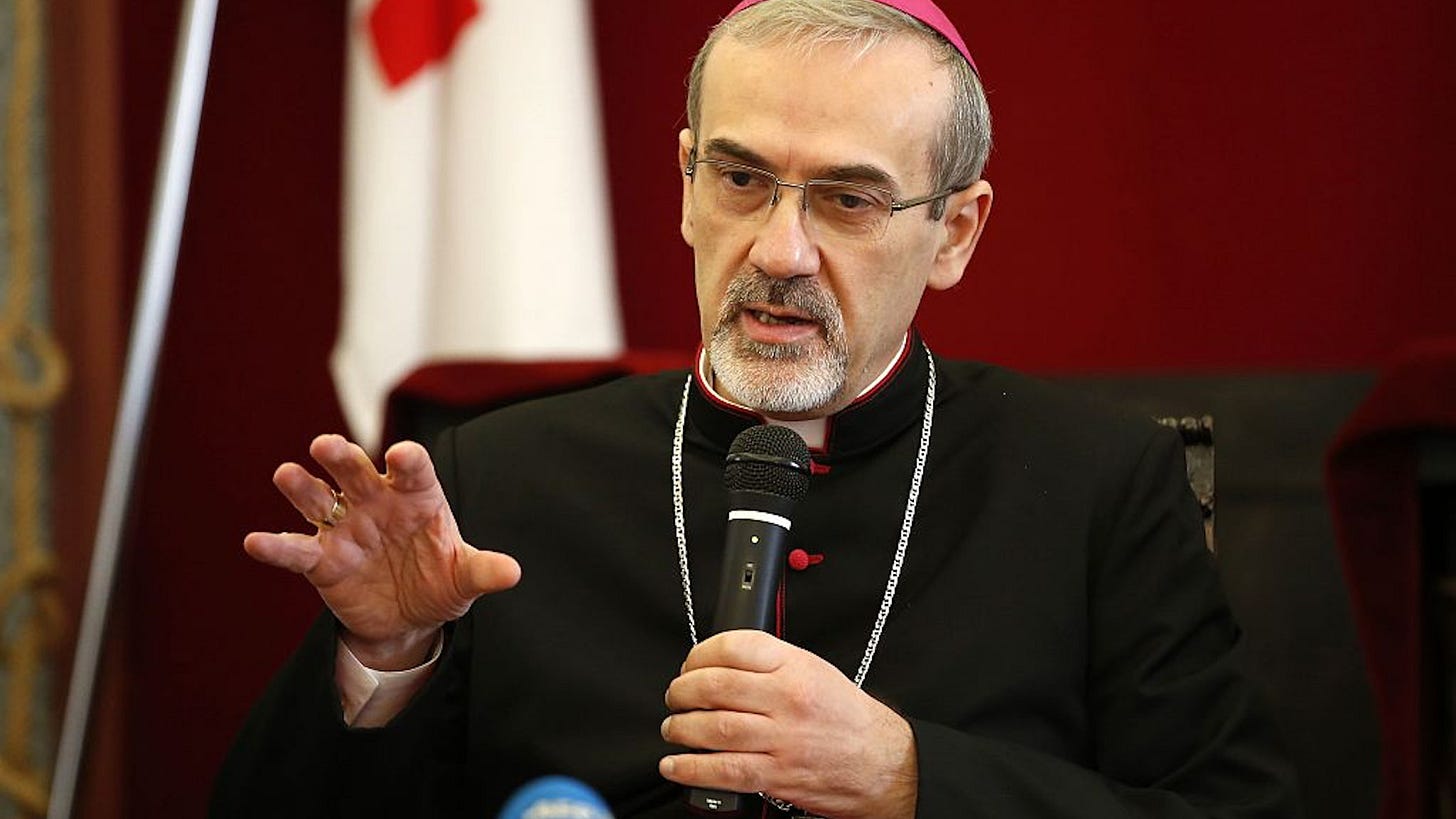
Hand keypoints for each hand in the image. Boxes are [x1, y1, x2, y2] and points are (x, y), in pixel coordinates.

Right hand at [243, 434, 520, 668]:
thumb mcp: (465, 579)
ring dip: (302, 487)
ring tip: (286, 474)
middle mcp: (376, 503)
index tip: (401, 456)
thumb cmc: (440, 582)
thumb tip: (512, 573)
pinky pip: (296, 550)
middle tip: (327, 445)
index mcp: (416, 497)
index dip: (408, 461)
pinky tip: (255, 541)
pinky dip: (276, 546)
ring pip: (319, 499)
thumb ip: (483, 571)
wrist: (409, 618)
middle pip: (357, 472)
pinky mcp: (322, 561)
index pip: (413, 470)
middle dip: (343, 458)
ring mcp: (346, 528)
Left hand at [659, 630, 916, 818]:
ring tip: (674, 727)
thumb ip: (770, 663)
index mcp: (796, 667)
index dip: (699, 653)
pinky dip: (693, 768)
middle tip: (676, 695)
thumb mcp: (815, 670)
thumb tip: (720, 662)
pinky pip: (726, 770)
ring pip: (716, 728)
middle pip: (716, 687)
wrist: (882, 762)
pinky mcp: (778, 775)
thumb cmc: (847, 718)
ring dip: (682, 728)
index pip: (735, 647)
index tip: (690, 663)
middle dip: (683, 691)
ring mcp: (782, 740)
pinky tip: (675, 764)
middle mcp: (788, 700)